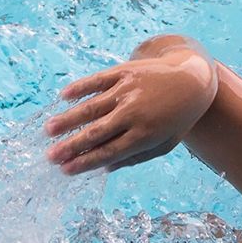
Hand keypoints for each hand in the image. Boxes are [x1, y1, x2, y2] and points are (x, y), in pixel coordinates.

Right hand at [45, 43, 216, 174]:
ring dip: (68, 119)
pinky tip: (64, 96)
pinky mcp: (125, 72)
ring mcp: (128, 91)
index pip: (108, 152)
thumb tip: (104, 168)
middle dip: (71, 146)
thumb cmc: (176, 118)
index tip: (65, 170)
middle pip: (96, 132)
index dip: (85, 162)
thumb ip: (135, 157)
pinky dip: (80, 88)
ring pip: (92, 107)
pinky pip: (98, 81)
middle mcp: (134, 113)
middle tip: (50, 155)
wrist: (193, 79)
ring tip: (49, 129)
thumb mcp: (163, 144)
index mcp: (144, 135)